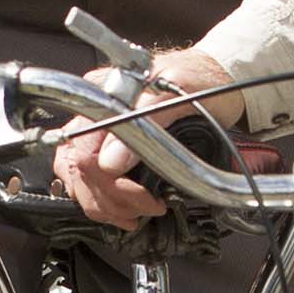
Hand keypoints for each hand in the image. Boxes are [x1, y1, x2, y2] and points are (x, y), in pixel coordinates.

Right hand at [50, 55, 201, 225]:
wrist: (219, 78)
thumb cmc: (204, 81)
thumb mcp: (185, 93)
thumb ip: (150, 121)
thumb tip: (111, 162)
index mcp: (105, 93)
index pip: (84, 150)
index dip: (111, 183)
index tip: (145, 198)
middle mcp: (94, 110)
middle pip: (76, 167)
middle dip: (109, 198)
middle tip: (144, 209)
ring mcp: (97, 127)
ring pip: (74, 175)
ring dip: (102, 203)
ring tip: (133, 214)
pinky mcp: (107, 142)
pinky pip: (85, 176)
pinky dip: (100, 198)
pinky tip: (122, 208)